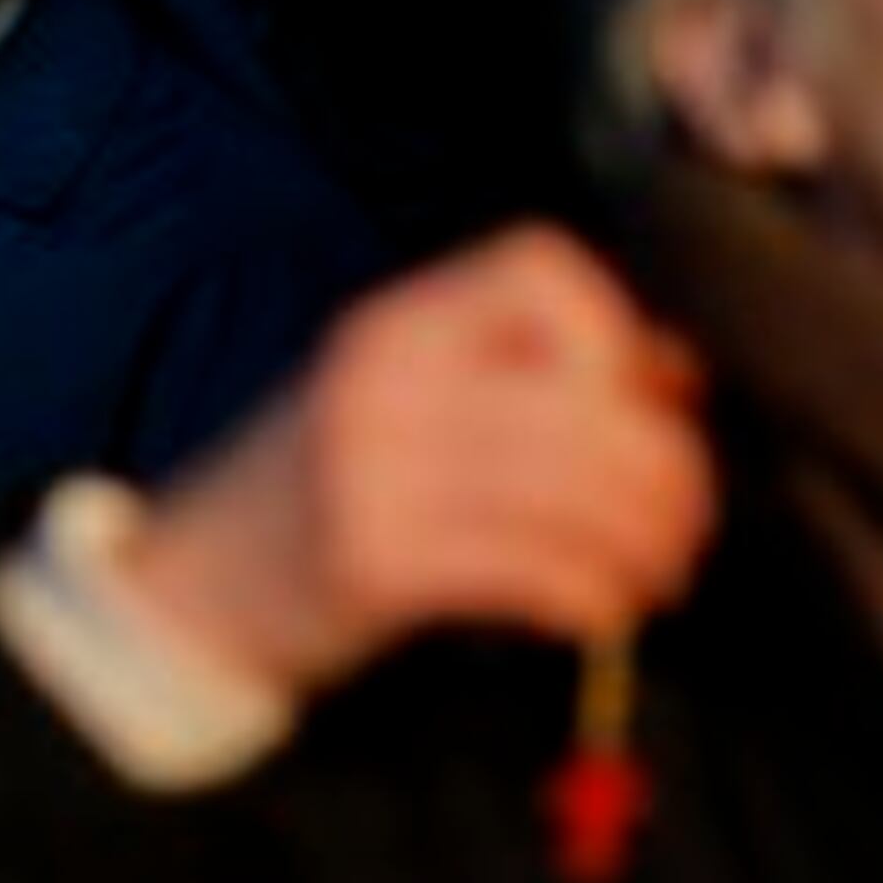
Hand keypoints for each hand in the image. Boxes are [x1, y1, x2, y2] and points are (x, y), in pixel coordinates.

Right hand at [118, 225, 714, 700]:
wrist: (198, 584)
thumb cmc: (327, 487)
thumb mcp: (408, 400)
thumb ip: (529, 374)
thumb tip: (675, 375)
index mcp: (397, 323)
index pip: (541, 270)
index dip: (611, 328)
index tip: (629, 403)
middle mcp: (382, 376)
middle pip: (581, 397)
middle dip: (662, 469)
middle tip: (685, 521)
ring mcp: (371, 467)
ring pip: (568, 488)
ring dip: (641, 541)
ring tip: (653, 573)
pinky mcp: (373, 561)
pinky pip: (528, 570)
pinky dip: (588, 595)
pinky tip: (596, 612)